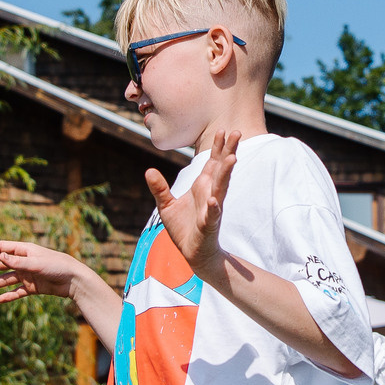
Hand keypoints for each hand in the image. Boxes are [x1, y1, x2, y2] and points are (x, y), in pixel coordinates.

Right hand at [0, 240, 86, 303]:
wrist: (74, 280)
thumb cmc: (58, 266)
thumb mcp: (36, 263)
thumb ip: (17, 261)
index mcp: (25, 251)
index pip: (2, 248)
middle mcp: (24, 262)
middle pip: (0, 265)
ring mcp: (28, 275)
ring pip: (6, 280)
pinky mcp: (33, 287)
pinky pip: (17, 292)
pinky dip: (9, 296)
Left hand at [145, 131, 236, 274]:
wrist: (192, 253)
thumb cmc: (183, 228)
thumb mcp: (166, 205)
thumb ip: (159, 188)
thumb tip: (148, 171)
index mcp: (202, 187)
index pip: (213, 163)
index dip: (218, 147)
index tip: (222, 131)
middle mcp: (210, 194)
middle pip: (221, 169)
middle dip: (228, 151)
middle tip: (236, 132)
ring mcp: (211, 209)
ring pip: (221, 188)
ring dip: (226, 174)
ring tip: (232, 159)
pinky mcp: (208, 225)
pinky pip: (211, 215)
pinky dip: (213, 207)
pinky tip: (214, 200)